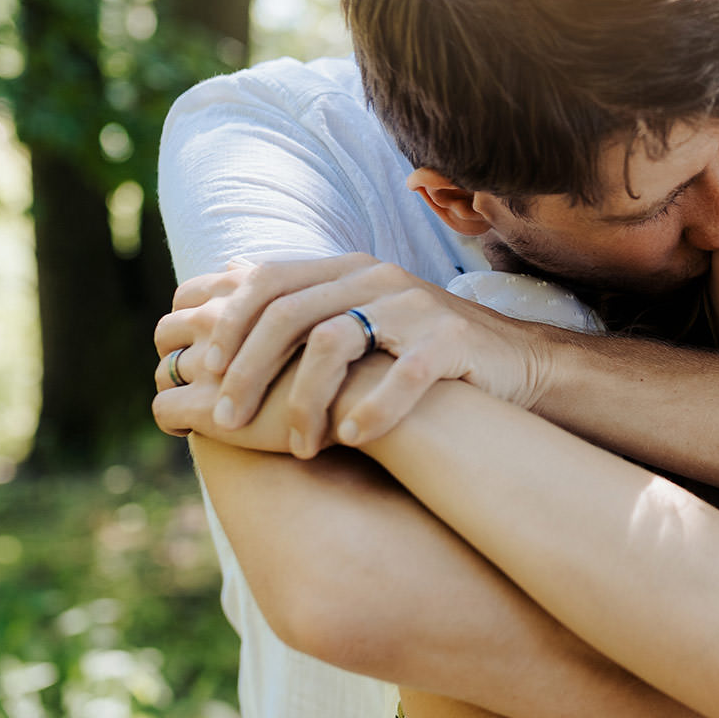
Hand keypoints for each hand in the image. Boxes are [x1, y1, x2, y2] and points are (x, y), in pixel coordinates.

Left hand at [152, 255, 550, 456]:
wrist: (514, 365)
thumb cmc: (421, 354)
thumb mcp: (360, 319)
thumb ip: (301, 306)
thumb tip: (222, 282)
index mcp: (348, 270)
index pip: (269, 280)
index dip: (229, 323)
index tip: (204, 371)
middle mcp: (377, 279)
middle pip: (291, 313)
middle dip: (250, 369)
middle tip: (227, 417)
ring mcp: (416, 307)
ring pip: (337, 342)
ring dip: (306, 400)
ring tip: (298, 447)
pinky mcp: (452, 341)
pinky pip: (404, 374)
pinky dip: (372, 409)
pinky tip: (351, 439)